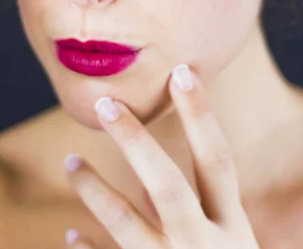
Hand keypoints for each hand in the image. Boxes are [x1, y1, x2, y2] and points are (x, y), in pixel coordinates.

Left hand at [63, 64, 259, 247]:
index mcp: (234, 231)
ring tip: (69, 161)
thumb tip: (156, 172)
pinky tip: (68, 235)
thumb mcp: (232, 247)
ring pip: (129, 228)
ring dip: (95, 191)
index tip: (182, 71)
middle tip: (107, 105)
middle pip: (168, 186)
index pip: (217, 160)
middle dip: (137, 143)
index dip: (201, 115)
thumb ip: (204, 213)